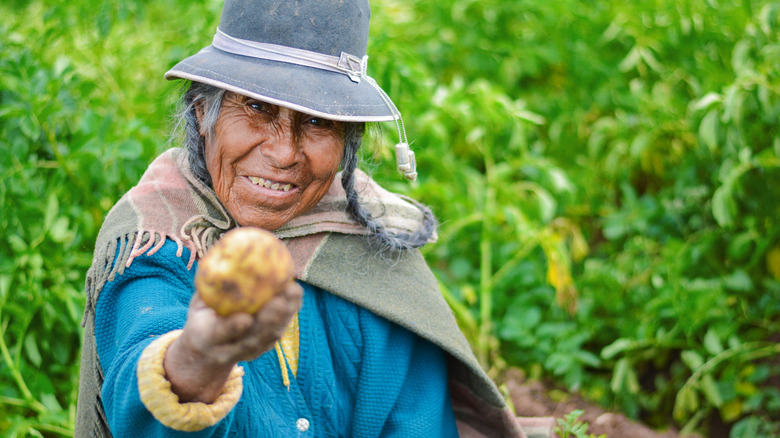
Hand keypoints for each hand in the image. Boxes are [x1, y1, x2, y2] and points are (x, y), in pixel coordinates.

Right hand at [164, 281, 302, 402]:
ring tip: (293, 292)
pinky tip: (296, 294)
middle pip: (252, 340)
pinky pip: (278, 331)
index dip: (232, 328)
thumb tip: (221, 251)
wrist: (207, 349)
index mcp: (205, 337)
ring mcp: (247, 352)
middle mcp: (227, 350)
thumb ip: (207, 284)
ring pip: (269, 337)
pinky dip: (289, 313)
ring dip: (284, 316)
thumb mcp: (198, 302)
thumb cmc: (203, 315)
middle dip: (268, 321)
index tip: (245, 319)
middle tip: (279, 301)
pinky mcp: (263, 348)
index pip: (219, 334)